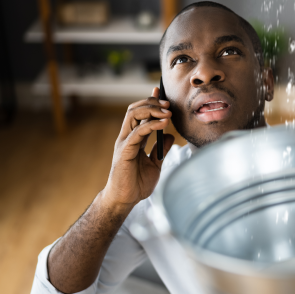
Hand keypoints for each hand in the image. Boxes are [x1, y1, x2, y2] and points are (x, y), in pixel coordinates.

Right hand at [103, 87, 174, 208]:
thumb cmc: (137, 184)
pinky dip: (151, 125)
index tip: (161, 93)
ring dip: (151, 110)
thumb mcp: (155, 164)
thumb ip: (160, 150)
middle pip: (135, 109)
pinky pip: (137, 132)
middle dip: (152, 103)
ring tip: (167, 112)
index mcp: (133, 139)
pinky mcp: (124, 151)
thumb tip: (170, 136)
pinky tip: (163, 124)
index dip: (150, 102)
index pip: (140, 114)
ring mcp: (124, 143)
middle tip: (168, 104)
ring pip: (132, 115)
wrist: (126, 200)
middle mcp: (127, 137)